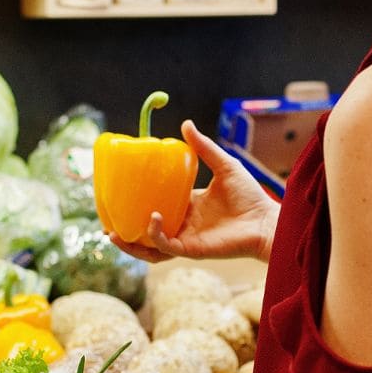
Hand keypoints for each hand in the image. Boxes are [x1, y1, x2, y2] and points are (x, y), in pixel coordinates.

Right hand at [112, 121, 279, 264]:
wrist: (266, 221)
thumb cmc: (250, 195)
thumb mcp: (223, 165)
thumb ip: (204, 147)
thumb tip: (185, 123)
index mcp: (186, 207)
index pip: (155, 207)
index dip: (136, 204)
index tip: (118, 193)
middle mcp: (182, 225)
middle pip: (145, 232)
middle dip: (124, 231)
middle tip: (106, 221)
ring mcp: (185, 239)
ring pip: (149, 247)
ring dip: (130, 243)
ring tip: (112, 232)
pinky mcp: (191, 249)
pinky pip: (166, 246)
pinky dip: (155, 234)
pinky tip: (152, 217)